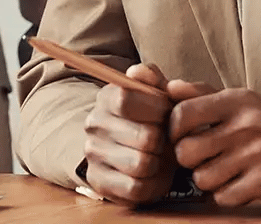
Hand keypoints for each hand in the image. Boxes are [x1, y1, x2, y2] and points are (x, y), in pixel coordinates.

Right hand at [81, 63, 176, 206]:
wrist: (134, 146)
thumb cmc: (151, 117)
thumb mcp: (154, 92)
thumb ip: (151, 77)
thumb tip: (137, 72)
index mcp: (106, 97)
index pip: (126, 100)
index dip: (155, 109)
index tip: (166, 113)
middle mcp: (94, 123)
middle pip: (143, 137)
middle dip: (164, 140)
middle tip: (166, 139)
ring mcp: (93, 153)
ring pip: (141, 165)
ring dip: (159, 164)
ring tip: (160, 156)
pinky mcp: (99, 181)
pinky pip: (136, 189)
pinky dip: (152, 184)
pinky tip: (153, 174)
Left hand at [167, 81, 260, 207]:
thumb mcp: (242, 103)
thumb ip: (203, 94)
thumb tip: (169, 88)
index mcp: (237, 100)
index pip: (184, 113)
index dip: (173, 130)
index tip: (180, 137)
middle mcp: (248, 124)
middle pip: (187, 151)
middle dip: (188, 160)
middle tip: (200, 159)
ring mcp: (260, 154)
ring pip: (203, 179)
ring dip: (208, 181)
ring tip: (223, 172)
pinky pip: (225, 197)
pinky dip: (227, 196)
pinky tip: (240, 186)